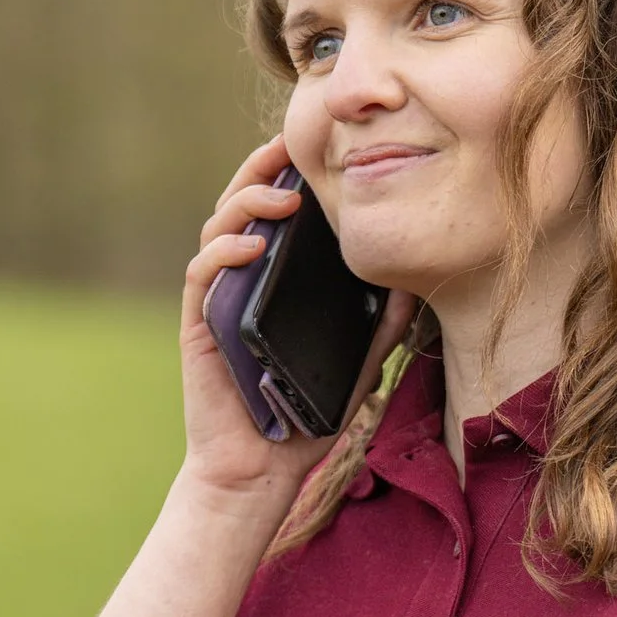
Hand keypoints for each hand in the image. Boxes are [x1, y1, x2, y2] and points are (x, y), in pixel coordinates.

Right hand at [176, 134, 417, 513]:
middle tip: (291, 145)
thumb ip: (382, 328)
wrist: (263, 471)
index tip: (322, 148)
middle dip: (263, 168)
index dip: (291, 173)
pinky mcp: (199, 324)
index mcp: (276, 280)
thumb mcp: (359, 365)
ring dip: (247, 202)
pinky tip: (252, 245)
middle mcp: (243, 279)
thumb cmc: (306, 417)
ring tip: (284, 196)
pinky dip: (223, 251)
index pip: (279, 212)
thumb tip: (417, 289)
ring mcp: (218, 298)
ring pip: (218, 228)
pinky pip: (202, 274)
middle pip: (243, 204)